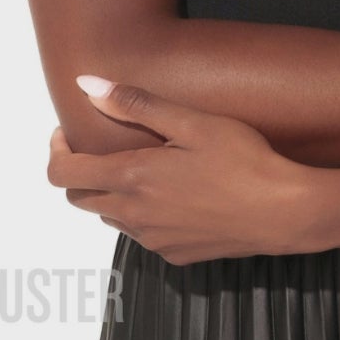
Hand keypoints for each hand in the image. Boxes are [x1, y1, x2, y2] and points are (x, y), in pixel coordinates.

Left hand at [47, 77, 312, 265]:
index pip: (64, 175)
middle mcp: (135, 215)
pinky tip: (175, 192)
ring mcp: (153, 239)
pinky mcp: (174, 254)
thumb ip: (136, 104)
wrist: (283, 211)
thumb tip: (87, 85)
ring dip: (113, 192)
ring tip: (146, 165)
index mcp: (133, 178)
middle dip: (81, 171)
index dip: (57, 152)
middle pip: (80, 198)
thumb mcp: (191, 121)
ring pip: (111, 216)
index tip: (66, 133)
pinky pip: (142, 233)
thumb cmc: (242, 160)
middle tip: (105, 145)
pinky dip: (143, 212)